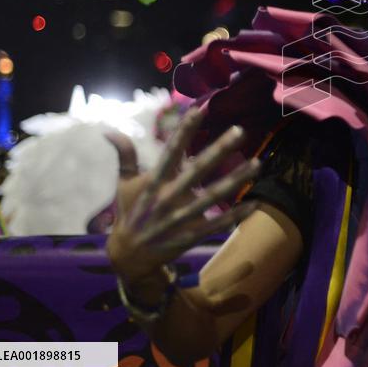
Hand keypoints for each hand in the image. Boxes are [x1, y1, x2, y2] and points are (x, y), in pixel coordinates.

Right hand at [106, 108, 260, 292]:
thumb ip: (124, 156)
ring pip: (213, 196)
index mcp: (154, 181)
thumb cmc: (129, 213)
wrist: (128, 257)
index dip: (184, 130)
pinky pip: (217, 224)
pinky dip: (235, 215)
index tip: (200, 109)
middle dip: (219, 150)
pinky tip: (255, 204)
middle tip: (240, 130)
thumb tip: (110, 130)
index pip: (171, 150)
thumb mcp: (124, 184)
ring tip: (257, 163)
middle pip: (198, 170)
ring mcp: (181, 218)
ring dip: (236, 180)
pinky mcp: (191, 235)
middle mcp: (169, 197)